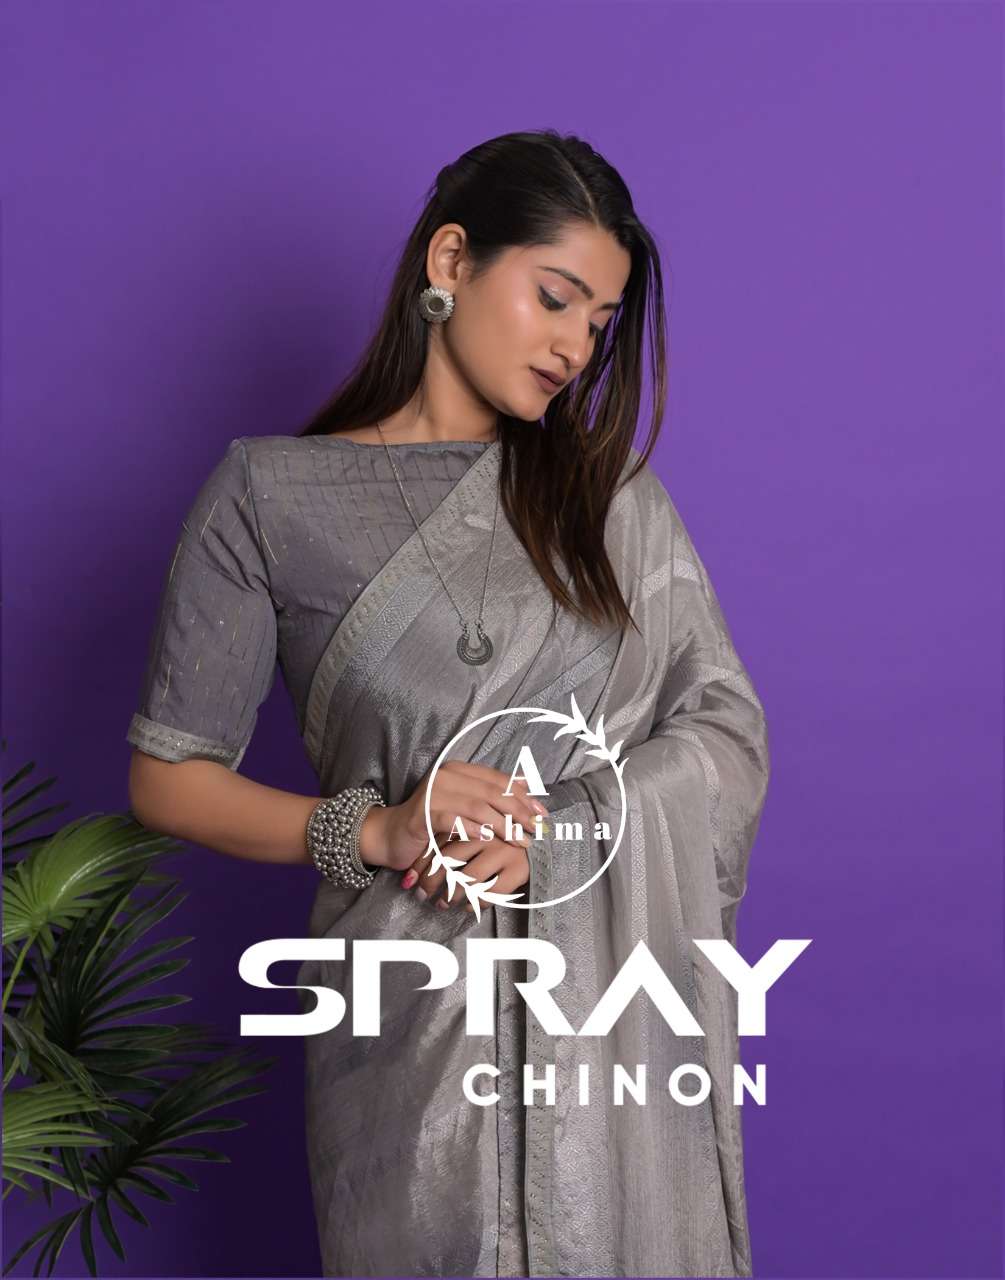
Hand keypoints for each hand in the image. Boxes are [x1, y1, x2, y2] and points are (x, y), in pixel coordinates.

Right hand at [359, 761, 548, 896]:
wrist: (391, 835)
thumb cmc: (431, 823)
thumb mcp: (463, 806)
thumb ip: (490, 794)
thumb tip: (527, 783)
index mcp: (458, 771)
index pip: (497, 780)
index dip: (522, 796)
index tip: (541, 813)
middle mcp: (446, 776)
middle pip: (491, 792)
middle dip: (518, 812)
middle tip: (535, 829)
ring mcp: (433, 793)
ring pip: (477, 807)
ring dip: (503, 825)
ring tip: (520, 841)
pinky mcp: (422, 814)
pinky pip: (453, 820)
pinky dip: (473, 829)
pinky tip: (489, 839)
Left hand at [408, 833, 534, 912]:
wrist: (543, 843)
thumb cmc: (501, 841)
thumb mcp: (475, 834)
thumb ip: (448, 845)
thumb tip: (408, 879)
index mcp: (476, 819)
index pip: (440, 842)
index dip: (422, 863)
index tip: (410, 880)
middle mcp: (490, 833)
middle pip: (450, 859)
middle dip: (431, 881)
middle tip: (420, 895)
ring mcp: (506, 850)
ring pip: (468, 877)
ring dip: (451, 895)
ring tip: (441, 904)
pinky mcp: (519, 869)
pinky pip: (491, 892)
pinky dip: (476, 902)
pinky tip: (467, 907)